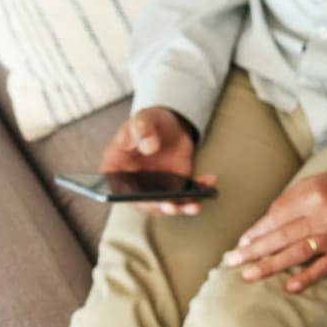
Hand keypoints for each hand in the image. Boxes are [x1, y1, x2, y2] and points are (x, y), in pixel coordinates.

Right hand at [98, 106, 213, 216]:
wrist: (171, 125)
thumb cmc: (150, 122)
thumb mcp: (144, 118)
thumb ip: (142, 129)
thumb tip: (149, 147)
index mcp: (118, 166)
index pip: (117, 185)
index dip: (127, 195)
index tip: (140, 198)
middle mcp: (135, 182)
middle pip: (143, 201)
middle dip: (158, 207)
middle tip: (171, 206)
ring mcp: (156, 187)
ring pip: (166, 204)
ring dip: (181, 207)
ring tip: (194, 205)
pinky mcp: (175, 187)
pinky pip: (187, 195)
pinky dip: (200, 192)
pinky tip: (210, 182)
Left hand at [226, 159, 326, 293]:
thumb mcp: (316, 182)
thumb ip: (291, 200)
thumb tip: (267, 221)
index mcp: (310, 195)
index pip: (276, 217)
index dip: (256, 232)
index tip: (240, 243)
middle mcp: (321, 215)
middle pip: (281, 236)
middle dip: (254, 250)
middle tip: (233, 262)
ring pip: (297, 252)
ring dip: (271, 265)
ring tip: (250, 275)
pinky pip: (325, 266)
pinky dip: (307, 277)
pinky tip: (290, 286)